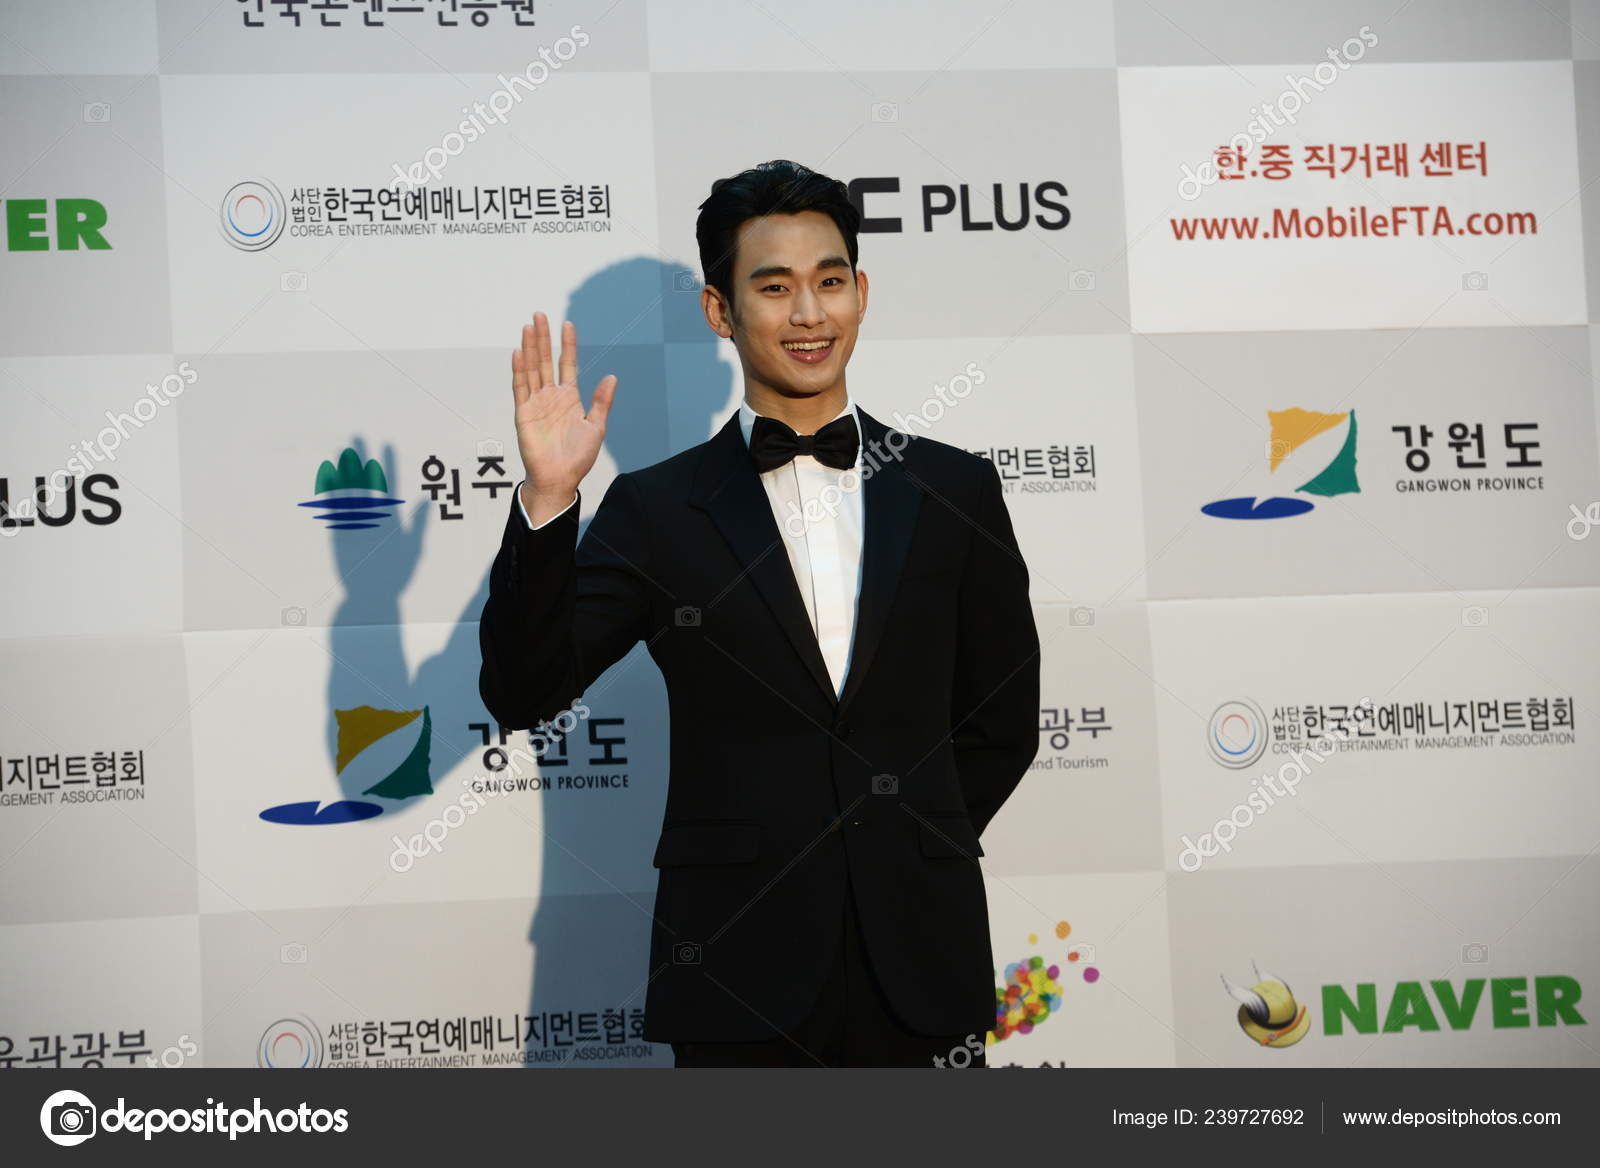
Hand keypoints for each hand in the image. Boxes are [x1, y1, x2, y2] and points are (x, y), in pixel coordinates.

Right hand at [512, 312, 616, 524]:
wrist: (559, 478)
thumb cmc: (577, 457)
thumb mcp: (596, 426)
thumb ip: (602, 401)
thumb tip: (612, 377)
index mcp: (569, 398)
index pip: (567, 364)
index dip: (567, 345)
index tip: (567, 324)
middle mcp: (550, 396)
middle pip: (545, 360)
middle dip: (543, 338)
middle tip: (540, 315)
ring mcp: (535, 403)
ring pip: (531, 369)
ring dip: (529, 348)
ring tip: (528, 326)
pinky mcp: (523, 413)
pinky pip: (520, 388)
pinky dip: (519, 370)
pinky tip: (518, 353)